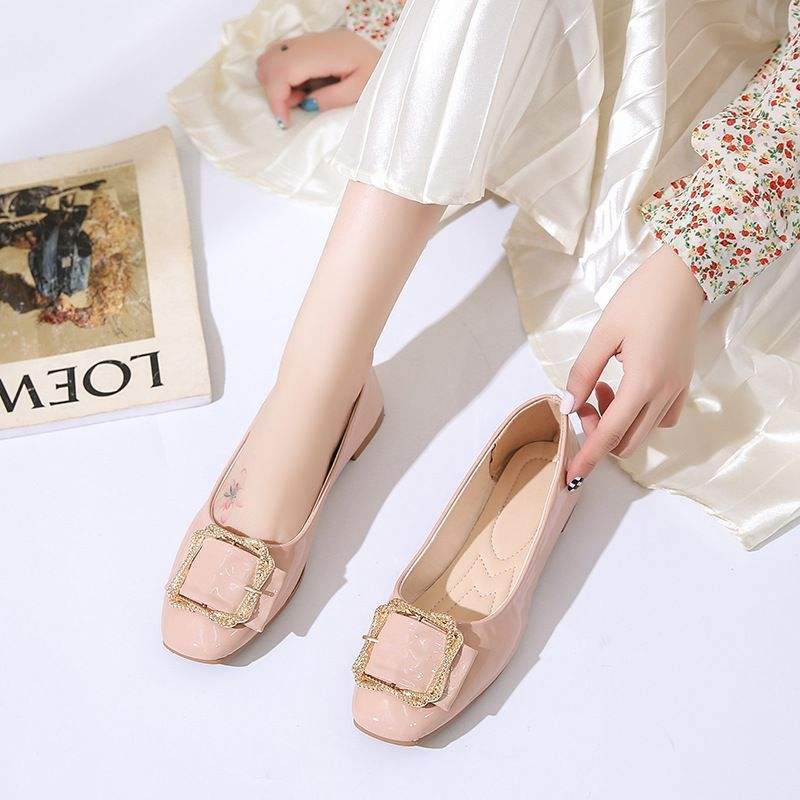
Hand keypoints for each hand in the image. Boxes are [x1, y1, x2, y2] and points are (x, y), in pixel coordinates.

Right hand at [256, 29, 380, 127]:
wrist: (389, 60)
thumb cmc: (379, 77)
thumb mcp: (361, 92)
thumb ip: (332, 99)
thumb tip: (305, 104)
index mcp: (327, 52)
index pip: (283, 70)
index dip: (276, 98)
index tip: (285, 122)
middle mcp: (313, 41)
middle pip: (270, 61)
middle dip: (274, 91)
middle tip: (296, 108)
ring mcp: (309, 39)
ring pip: (271, 56)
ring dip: (276, 82)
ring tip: (300, 97)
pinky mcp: (308, 44)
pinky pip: (280, 55)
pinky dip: (281, 74)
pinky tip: (300, 87)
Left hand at [563, 246, 705, 484]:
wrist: (682, 277)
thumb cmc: (639, 299)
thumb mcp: (602, 335)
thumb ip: (582, 374)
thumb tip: (568, 407)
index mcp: (643, 383)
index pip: (611, 434)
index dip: (589, 456)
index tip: (573, 475)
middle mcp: (664, 393)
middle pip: (629, 442)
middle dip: (601, 433)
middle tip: (586, 401)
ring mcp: (677, 390)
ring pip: (645, 431)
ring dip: (619, 422)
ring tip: (604, 386)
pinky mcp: (683, 382)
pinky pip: (662, 417)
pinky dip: (639, 414)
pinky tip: (627, 388)